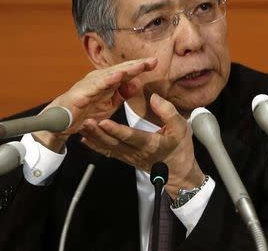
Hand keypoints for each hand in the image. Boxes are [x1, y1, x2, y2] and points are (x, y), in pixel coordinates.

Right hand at [33, 57, 156, 151]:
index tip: (156, 62)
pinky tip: (118, 76)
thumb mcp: (110, 104)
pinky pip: (96, 86)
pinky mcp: (82, 93)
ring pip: (111, 74)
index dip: (141, 67)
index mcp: (107, 80)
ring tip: (140, 65)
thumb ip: (123, 94)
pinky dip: (107, 80)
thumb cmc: (86, 110)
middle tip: (153, 60)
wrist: (62, 121)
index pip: (127, 72)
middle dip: (137, 64)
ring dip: (126, 69)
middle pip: (122, 69)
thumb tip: (137, 84)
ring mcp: (90, 84)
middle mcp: (99, 78)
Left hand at [79, 93, 203, 198]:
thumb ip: (168, 113)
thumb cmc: (180, 149)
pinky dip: (95, 146)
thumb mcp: (181, 128)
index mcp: (151, 144)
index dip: (117, 130)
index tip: (104, 122)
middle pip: (114, 143)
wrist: (178, 173)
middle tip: (85, 122)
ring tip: (82, 127)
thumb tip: (154, 97)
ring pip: (108, 148)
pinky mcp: (125, 158)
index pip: (132, 137)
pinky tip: (84, 139)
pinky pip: (108, 152)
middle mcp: (137, 152)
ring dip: (94, 138)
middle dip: (98, 133)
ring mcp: (129, 157)